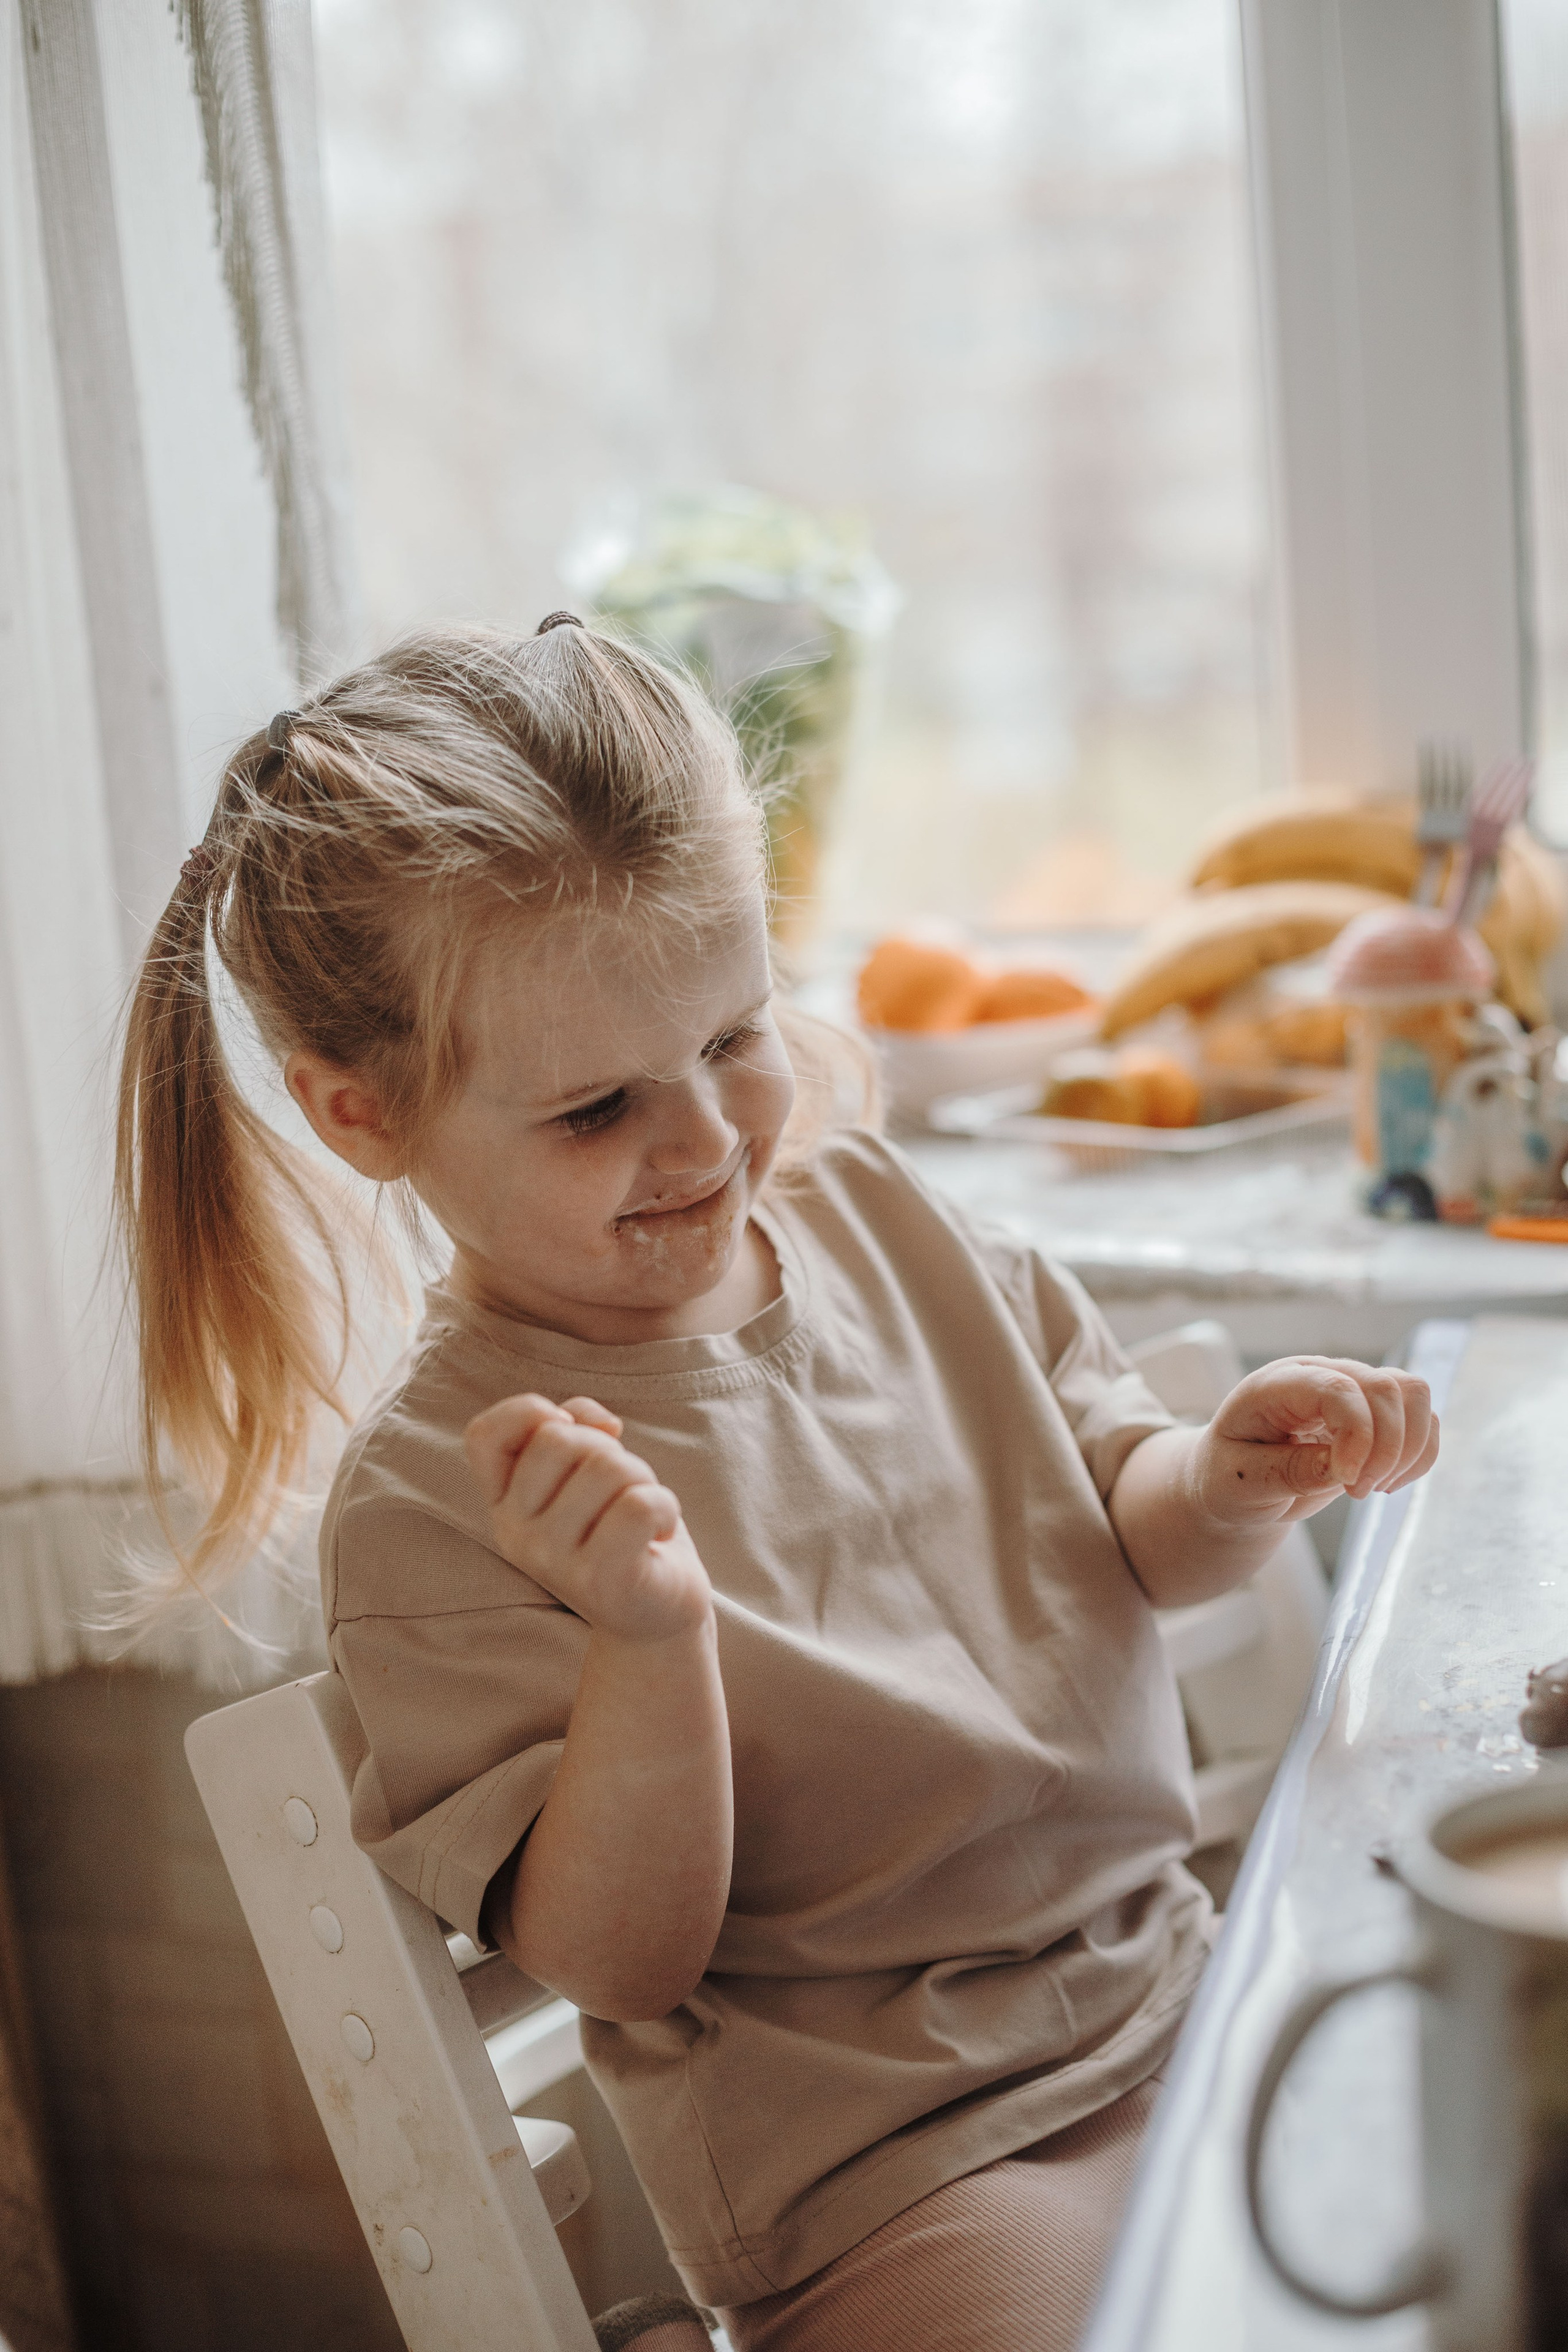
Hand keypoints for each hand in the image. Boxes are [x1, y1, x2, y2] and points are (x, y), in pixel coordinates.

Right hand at [464, 1393, 711, 1641]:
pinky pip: (638, 1505)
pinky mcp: (601, 1580)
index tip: (571, 1430)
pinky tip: (659, 1532)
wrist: (656, 1614)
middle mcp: (517, 1534)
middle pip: (558, 1440)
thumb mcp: (590, 1471)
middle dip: (608, 1448)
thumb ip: (580, 1427)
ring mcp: (554, 1561)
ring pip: (607, 1467)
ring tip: (641, 1515)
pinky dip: (665, 1505)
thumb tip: (601, 1424)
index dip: (527, 1411)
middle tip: (622, 1487)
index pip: (483, 1435)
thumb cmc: (622, 1527)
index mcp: (504, 1505)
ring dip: (643, 1478)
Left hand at [1192, 1356, 1436, 1525]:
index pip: (1336, 1389)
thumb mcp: (1239, 1482)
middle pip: (1386, 1388)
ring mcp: (1349, 1389)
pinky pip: (1422, 1418)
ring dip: (1408, 1449)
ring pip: (1413, 1394)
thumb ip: (1286, 1472)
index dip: (1357, 1436)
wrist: (1232, 1483)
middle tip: (1357, 1492)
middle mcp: (1317, 1375)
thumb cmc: (1226, 1477)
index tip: (1347, 1482)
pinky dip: (1418, 1454)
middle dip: (1386, 1449)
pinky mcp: (1373, 1412)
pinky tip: (1387, 1482)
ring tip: (1374, 1487)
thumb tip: (1342, 1469)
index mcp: (1275, 1385)